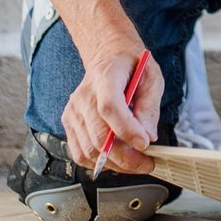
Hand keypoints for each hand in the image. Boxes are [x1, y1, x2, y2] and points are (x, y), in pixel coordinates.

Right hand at [63, 46, 163, 175]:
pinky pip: (79, 153)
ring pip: (89, 150)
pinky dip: (99, 163)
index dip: (126, 130)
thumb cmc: (130, 66)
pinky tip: (116, 160)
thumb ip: (150, 107)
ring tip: (135, 163)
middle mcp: (84, 96)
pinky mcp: (69, 122)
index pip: (109, 107)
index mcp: (105, 78)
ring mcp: (73, 111)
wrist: (107, 56)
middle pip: (98, 136)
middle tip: (147, 163)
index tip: (145, 144)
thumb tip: (148, 136)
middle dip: (126, 157)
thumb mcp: (151, 77)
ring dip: (115, 164)